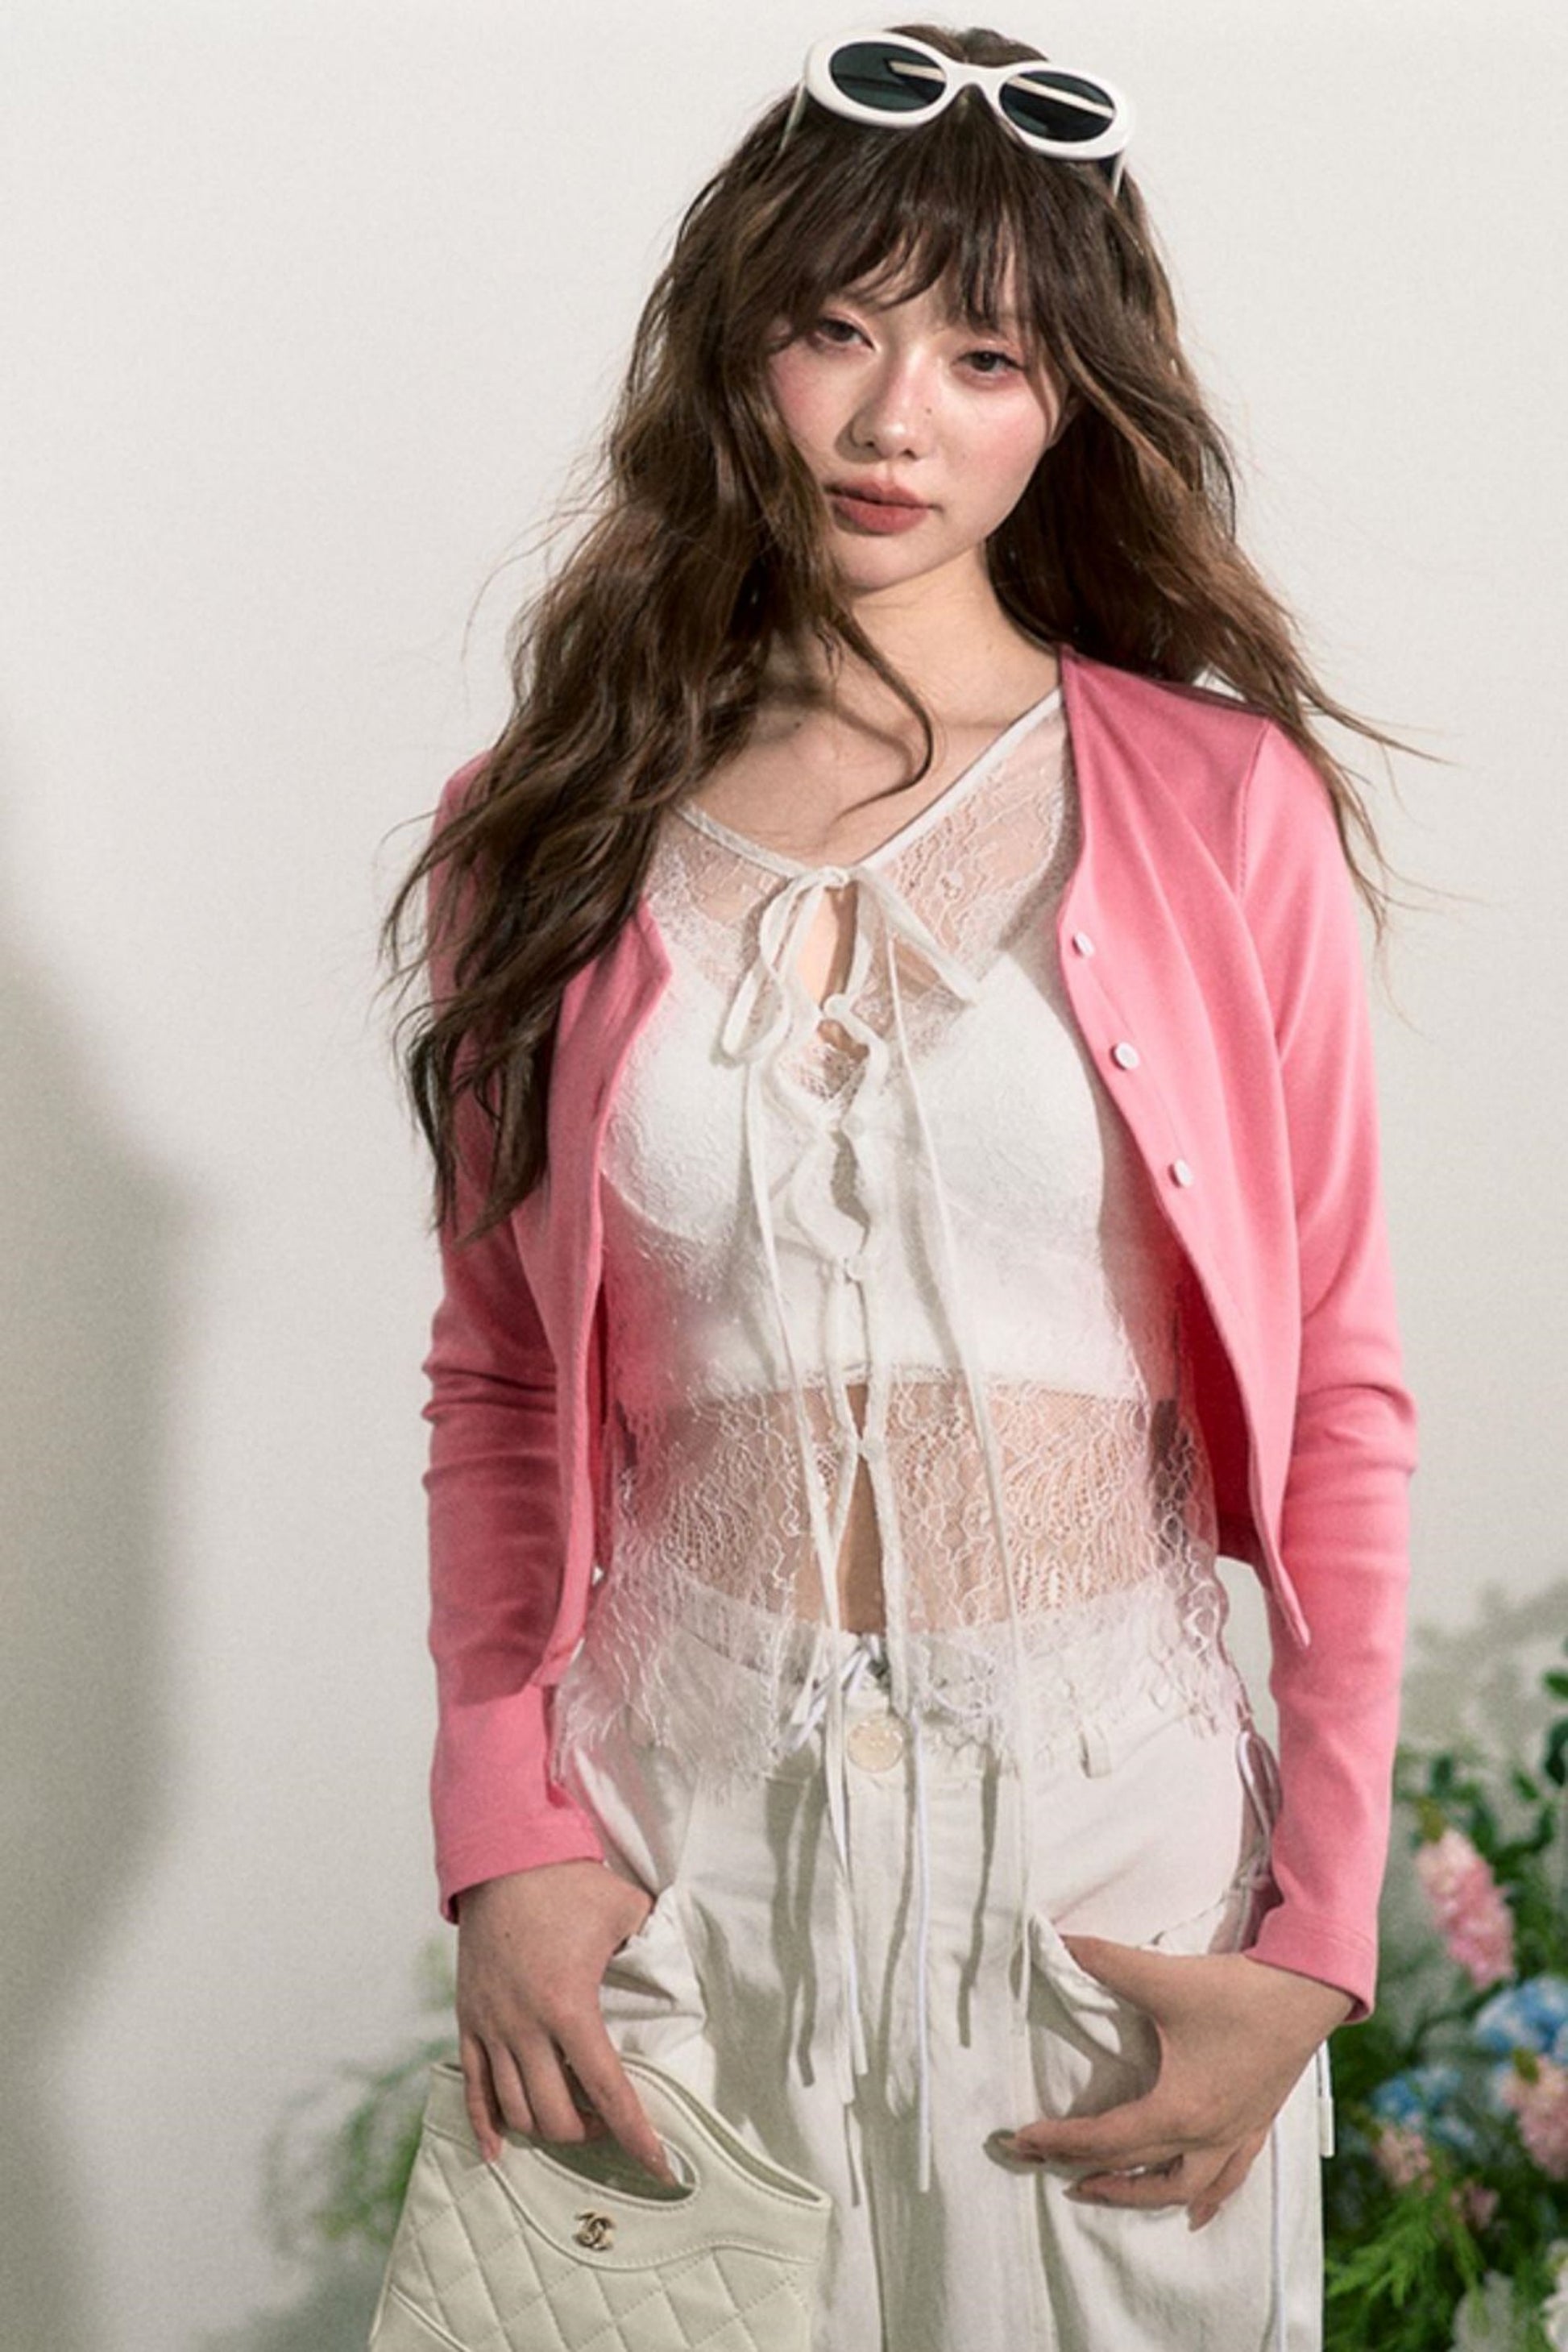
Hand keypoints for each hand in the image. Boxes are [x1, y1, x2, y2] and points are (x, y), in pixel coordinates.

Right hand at [455, 1860, 674, 2182]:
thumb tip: (677, 1964)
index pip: (606, 2089)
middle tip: (611, 2122)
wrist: (502, 1858)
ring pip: (514, 2109)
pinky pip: (472, 2086)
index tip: (659, 2166)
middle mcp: (525, 2027)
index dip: (635, 2134)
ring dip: (546, 2128)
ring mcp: (492, 2026)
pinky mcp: (469, 2020)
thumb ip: (653, 1943)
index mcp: (568, 2005)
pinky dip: (485, 2124)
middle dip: (590, 2134)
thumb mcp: (626, 1909)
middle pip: (555, 2115)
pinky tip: (498, 2151)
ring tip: (574, 2121)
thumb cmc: (566, 1882)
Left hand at [1004, 1939, 1351, 2226]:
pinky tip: (1194, 2214)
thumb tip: (1057, 1940)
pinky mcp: (1255, 2125)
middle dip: (1087, 2169)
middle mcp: (1207, 2134)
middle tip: (1045, 2163)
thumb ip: (1104, 1960)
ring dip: (1139, 2196)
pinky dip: (1207, 2199)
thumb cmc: (1236, 1990)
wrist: (1306, 1992)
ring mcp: (1235, 2135)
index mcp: (1179, 2108)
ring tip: (1100, 2191)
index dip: (1061, 2141)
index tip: (1022, 2139)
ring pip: (1184, 2188)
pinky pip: (1228, 2179)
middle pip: (1137, 2169)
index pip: (1106, 2138)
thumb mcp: (1163, 1976)